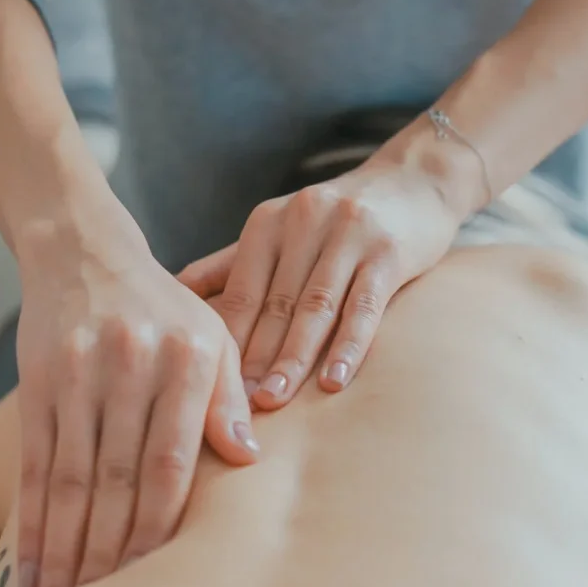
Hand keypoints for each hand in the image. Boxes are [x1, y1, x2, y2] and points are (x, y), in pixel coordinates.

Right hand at [15, 194, 257, 586]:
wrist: (86, 254)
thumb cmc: (163, 306)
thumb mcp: (212, 336)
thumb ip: (229, 397)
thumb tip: (248, 460)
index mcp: (186, 359)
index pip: (173, 462)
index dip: (161, 525)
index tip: (157, 576)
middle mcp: (132, 366)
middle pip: (120, 478)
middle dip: (113, 550)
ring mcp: (79, 374)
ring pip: (73, 478)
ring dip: (69, 546)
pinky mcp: (38, 382)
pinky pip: (36, 462)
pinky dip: (33, 518)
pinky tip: (33, 561)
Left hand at [178, 149, 464, 408]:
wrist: (413, 180)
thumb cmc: (337, 218)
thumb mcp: (280, 229)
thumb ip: (231, 264)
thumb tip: (173, 295)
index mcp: (268, 223)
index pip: (240, 292)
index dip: (225, 341)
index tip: (209, 388)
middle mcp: (303, 222)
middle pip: (274, 303)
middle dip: (254, 358)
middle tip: (236, 407)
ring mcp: (348, 234)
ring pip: (315, 306)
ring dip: (293, 357)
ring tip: (275, 400)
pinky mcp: (388, 251)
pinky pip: (365, 305)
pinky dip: (349, 345)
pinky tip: (334, 380)